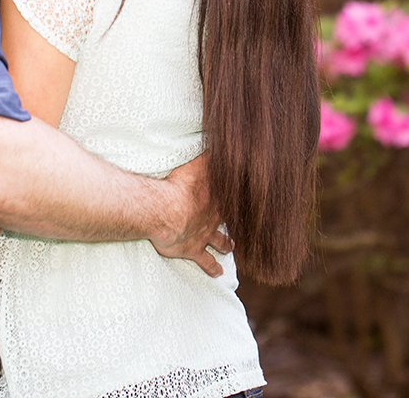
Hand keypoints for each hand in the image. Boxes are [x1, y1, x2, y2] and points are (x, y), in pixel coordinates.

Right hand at [147, 152, 232, 276]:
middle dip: (232, 221)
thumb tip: (220, 135)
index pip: (228, 198)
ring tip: (231, 248)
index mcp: (214, 197)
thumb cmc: (179, 184)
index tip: (241, 198)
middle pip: (226, 219)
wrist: (166, 210)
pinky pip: (205, 261)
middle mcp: (213, 217)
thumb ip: (207, 151)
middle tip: (238, 224)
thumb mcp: (196, 161)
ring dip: (226, 244)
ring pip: (220, 241)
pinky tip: (218, 273)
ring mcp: (204, 235)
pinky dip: (212, 267)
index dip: (235, 199)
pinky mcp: (192, 249)